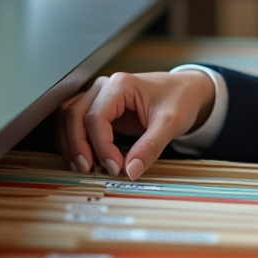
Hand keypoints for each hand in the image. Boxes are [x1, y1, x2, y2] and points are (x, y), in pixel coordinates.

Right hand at [56, 70, 214, 180]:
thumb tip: (130, 171)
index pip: (96, 117)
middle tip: (88, 170)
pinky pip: (76, 121)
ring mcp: (100, 95)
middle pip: (74, 115)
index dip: (101, 146)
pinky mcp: (100, 107)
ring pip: (69, 116)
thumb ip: (150, 147)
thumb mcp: (171, 123)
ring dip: (70, 142)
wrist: (187, 90)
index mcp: (121, 85)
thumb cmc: (180, 99)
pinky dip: (74, 139)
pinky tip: (84, 157)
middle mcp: (105, 87)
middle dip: (77, 145)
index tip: (114, 167)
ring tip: (83, 166)